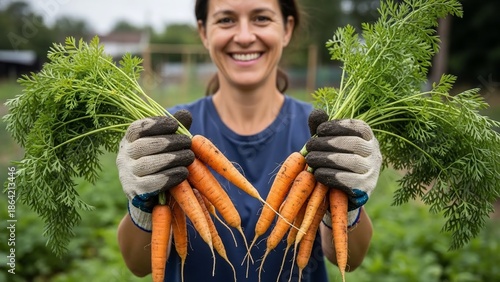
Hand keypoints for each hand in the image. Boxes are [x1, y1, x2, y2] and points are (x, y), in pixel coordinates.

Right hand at [116, 110, 194, 230]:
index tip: (175, 125)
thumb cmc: (161, 166)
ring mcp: (126, 175)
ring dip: (173, 158)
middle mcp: (123, 157)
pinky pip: (152, 183)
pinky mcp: (135, 192)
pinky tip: (184, 172)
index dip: (156, 124)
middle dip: (169, 142)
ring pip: (148, 164)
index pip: (137, 128)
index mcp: (129, 141)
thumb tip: (186, 114)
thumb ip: (173, 131)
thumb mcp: (166, 147)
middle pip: (144, 145)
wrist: (151, 199)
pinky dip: (170, 176)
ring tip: (190, 156)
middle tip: (188, 142)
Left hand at [305, 109, 381, 225]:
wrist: (338, 193)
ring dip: (325, 159)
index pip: (358, 127)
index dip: (338, 126)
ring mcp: (372, 171)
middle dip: (327, 143)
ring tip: (310, 159)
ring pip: (350, 161)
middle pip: (353, 143)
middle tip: (309, 145)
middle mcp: (375, 153)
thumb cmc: (332, 162)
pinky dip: (329, 175)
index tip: (319, 130)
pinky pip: (347, 180)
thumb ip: (322, 129)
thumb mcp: (327, 143)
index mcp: (368, 138)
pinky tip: (317, 173)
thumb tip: (317, 112)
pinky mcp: (366, 188)